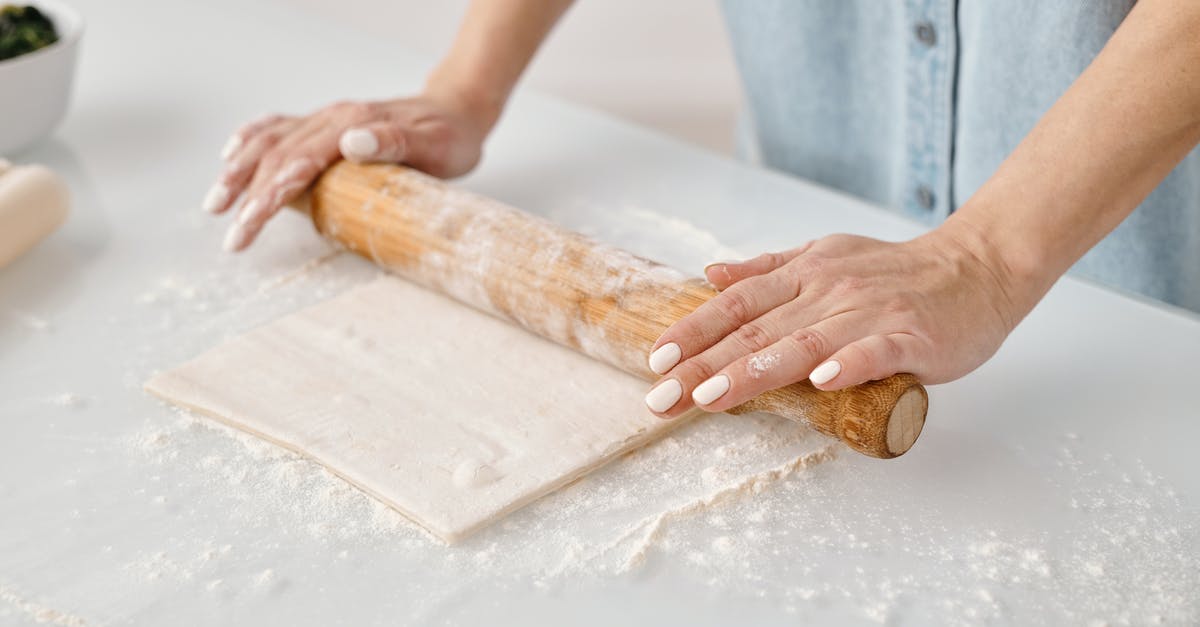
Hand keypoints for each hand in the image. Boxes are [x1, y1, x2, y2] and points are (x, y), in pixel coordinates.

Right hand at [202, 92, 492, 251]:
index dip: (268, 197)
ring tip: (216, 203)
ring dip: (238, 170)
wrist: (458, 111)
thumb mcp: (435, 146)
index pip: (297, 164)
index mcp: (352, 124)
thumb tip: (352, 141)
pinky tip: (232, 154)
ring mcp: (328, 119)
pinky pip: (281, 127)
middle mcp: (333, 118)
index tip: (247, 226)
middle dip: (246, 196)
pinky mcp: (329, 123)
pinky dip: (252, 139)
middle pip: (275, 155)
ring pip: (269, 139)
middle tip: (232, 237)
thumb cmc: (450, 137)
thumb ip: (394, 142)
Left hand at [642, 230, 1024, 416]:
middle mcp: (829, 290)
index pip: (738, 303)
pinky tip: (821, 382)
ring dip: (755, 371)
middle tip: (663, 397)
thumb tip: (710, 274)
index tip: (657, 360)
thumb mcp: (823, 256)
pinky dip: (848, 364)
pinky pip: (875, 351)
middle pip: (758, 331)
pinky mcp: (910, 335)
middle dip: (705, 366)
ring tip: (712, 396)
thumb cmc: (896, 272)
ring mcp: (869, 312)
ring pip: (804, 343)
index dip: (695, 330)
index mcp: (805, 273)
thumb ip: (766, 269)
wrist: (978, 266)